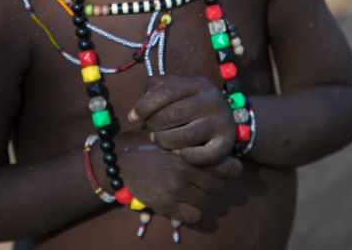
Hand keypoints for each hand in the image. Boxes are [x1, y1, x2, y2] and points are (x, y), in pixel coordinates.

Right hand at [108, 129, 240, 224]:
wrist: (121, 158)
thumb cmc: (148, 142)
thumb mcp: (172, 135)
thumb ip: (193, 142)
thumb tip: (222, 153)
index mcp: (187, 151)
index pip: (224, 166)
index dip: (230, 169)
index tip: (228, 168)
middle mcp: (183, 171)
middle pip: (218, 186)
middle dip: (217, 184)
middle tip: (208, 180)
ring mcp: (174, 189)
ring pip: (207, 202)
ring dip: (205, 198)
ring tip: (196, 190)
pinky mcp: (165, 205)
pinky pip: (193, 216)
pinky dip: (194, 212)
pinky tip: (187, 203)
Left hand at [128, 75, 238, 165]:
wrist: (221, 120)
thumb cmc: (188, 103)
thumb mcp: (175, 89)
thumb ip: (157, 87)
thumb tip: (145, 96)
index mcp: (199, 83)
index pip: (167, 92)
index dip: (145, 105)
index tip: (132, 117)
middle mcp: (214, 100)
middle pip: (175, 114)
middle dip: (154, 124)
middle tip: (147, 129)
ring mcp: (223, 122)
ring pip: (186, 136)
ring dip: (165, 140)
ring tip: (157, 139)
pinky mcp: (226, 144)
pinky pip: (201, 155)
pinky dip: (185, 155)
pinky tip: (176, 151)